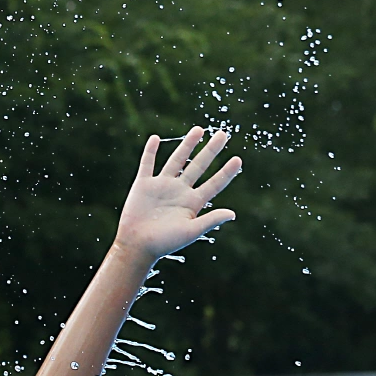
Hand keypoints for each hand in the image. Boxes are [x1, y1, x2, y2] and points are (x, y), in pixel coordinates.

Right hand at [114, 127, 242, 261]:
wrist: (137, 245)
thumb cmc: (164, 243)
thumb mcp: (190, 231)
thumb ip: (210, 220)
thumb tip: (232, 214)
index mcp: (192, 203)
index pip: (214, 184)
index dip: (226, 172)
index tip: (238, 159)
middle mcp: (179, 191)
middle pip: (199, 166)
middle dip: (211, 151)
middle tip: (223, 134)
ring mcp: (161, 186)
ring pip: (177, 161)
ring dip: (187, 145)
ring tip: (199, 130)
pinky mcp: (143, 185)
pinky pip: (147, 164)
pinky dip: (150, 151)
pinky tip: (155, 138)